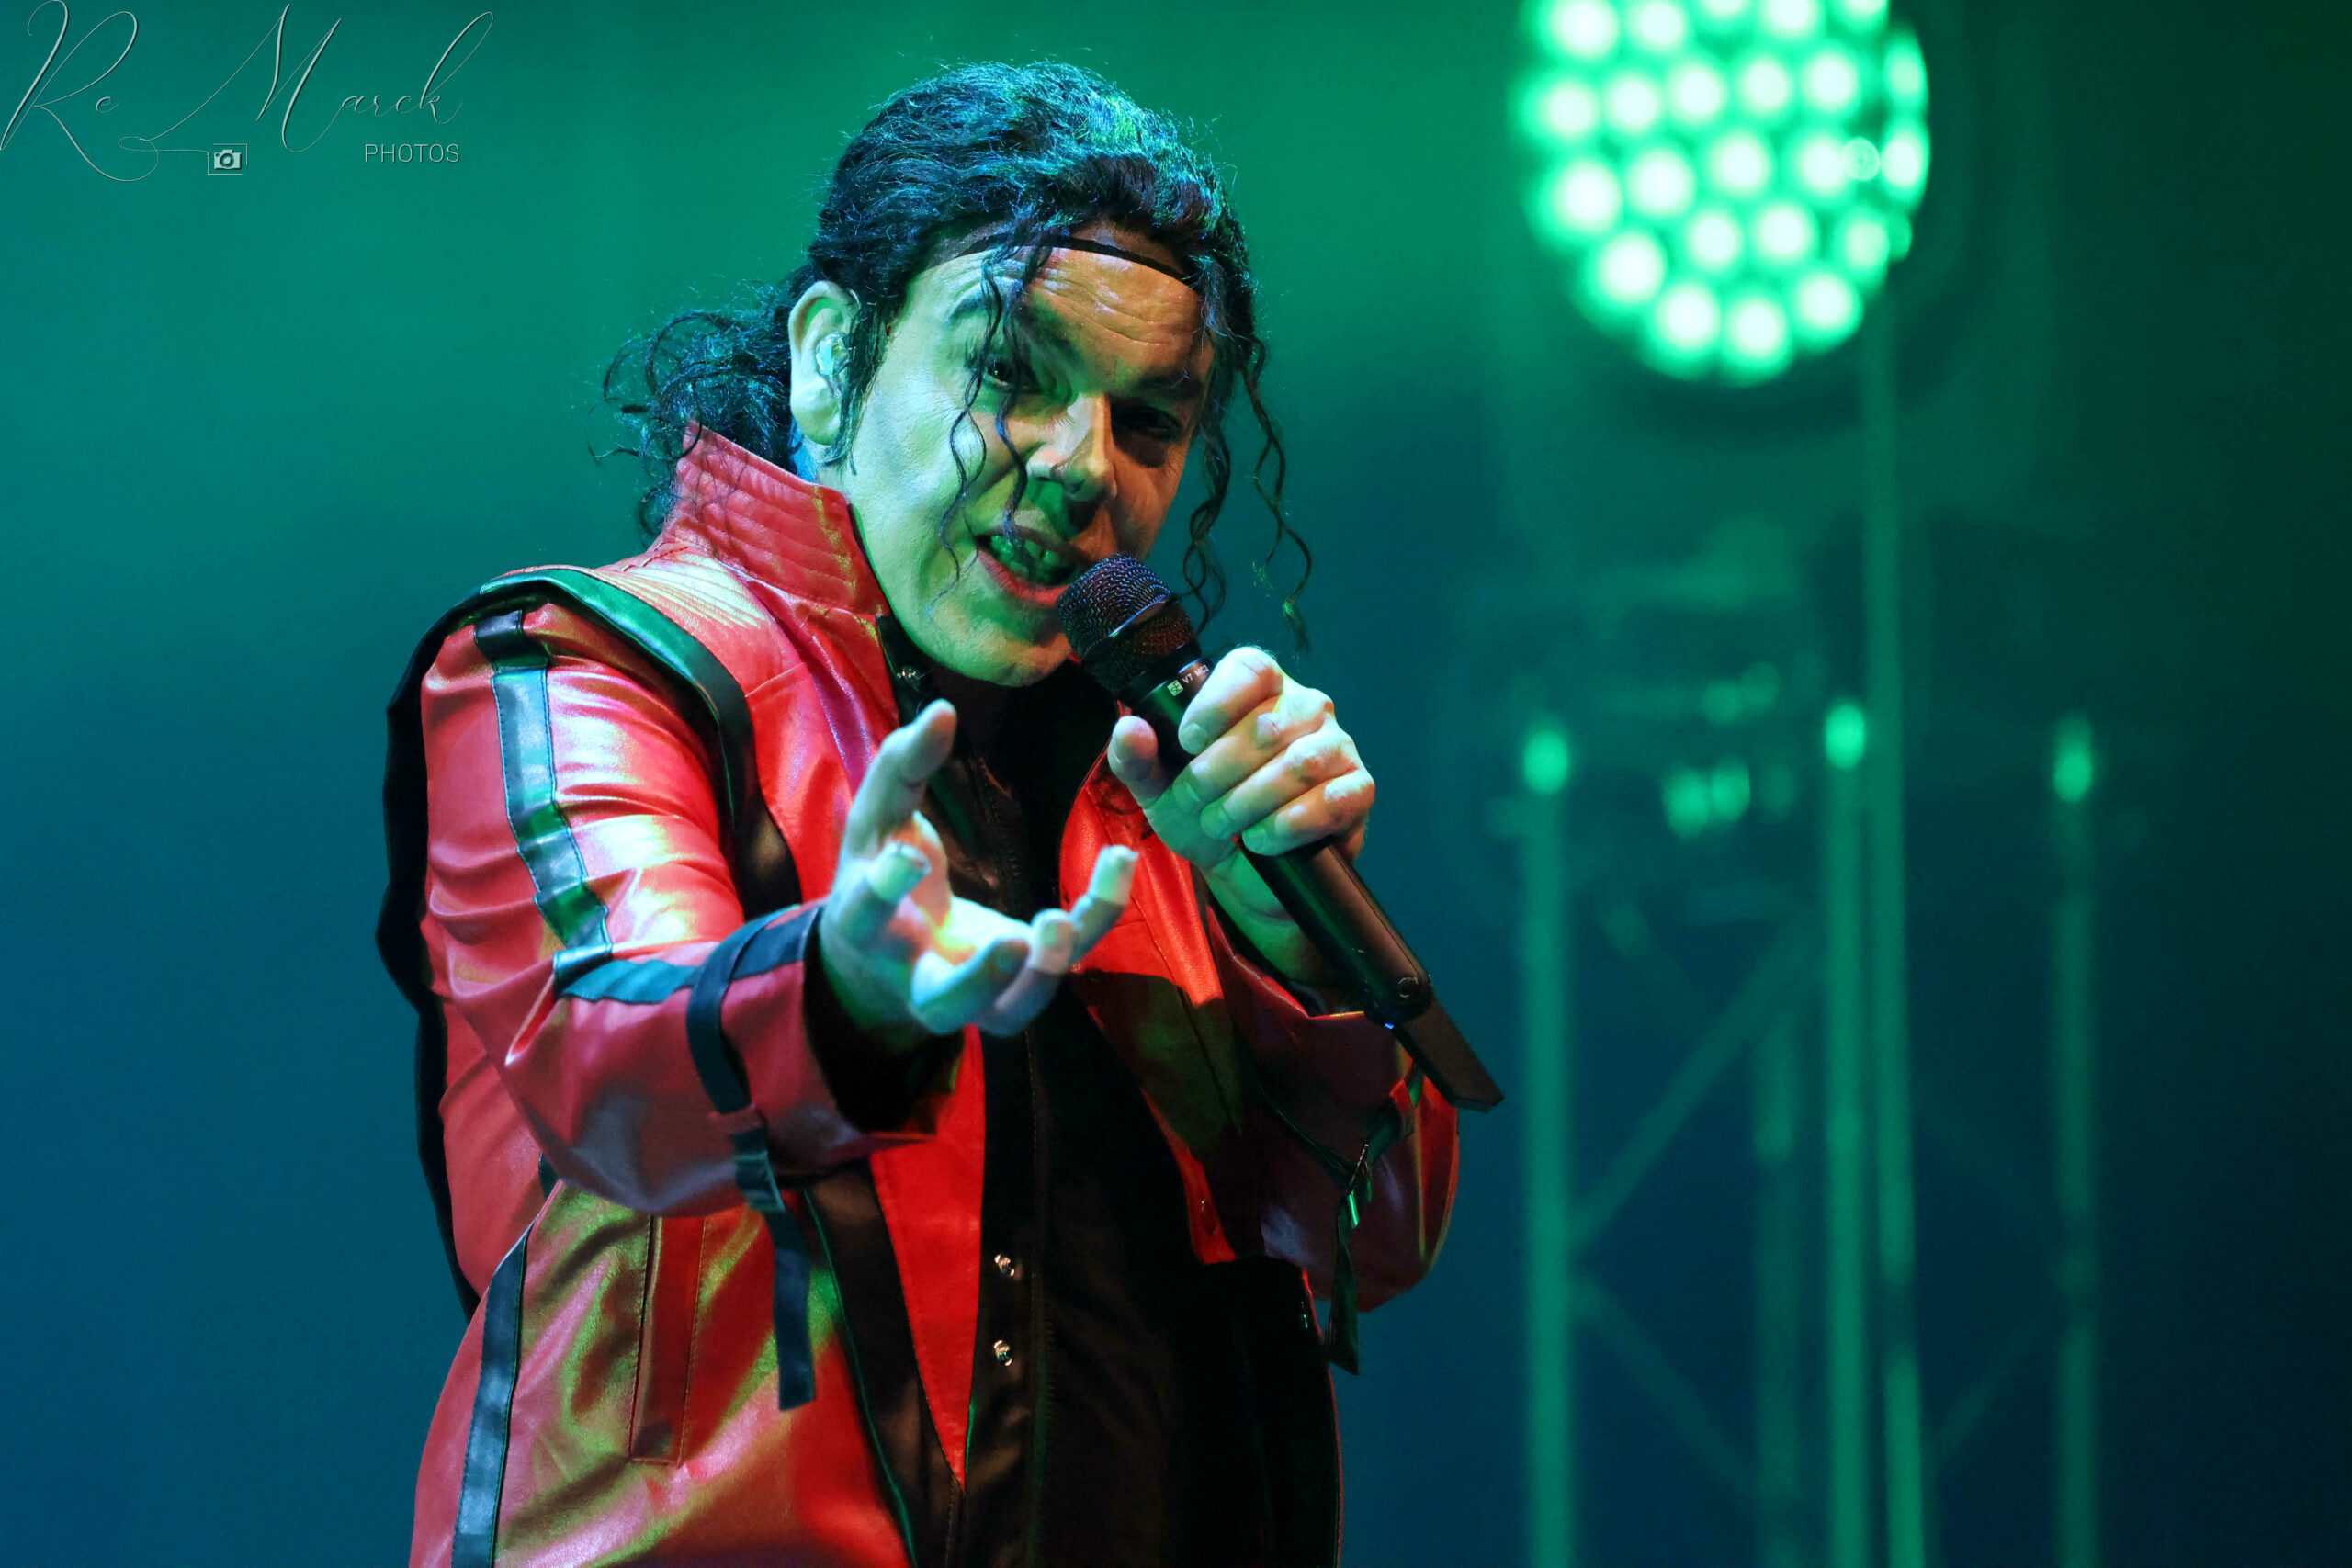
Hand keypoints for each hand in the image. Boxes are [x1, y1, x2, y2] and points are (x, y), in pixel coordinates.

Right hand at [820, 699, 1135, 1047]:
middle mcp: (917, 977)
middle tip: (1010, 943)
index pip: (868, 912)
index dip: (886, 888)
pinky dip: (1091, 928)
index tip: (908, 855)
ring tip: (1064, 922)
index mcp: (867, 926)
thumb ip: (904, 766)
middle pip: (943, 1002)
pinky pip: (1057, 974)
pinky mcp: (1014, 994)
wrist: (880, 961)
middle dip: (977, 979)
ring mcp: (971, 999)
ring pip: (1008, 1011)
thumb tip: (942, 710)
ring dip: (1041, 973)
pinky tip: (1117, 871)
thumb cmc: (880, 872)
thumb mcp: (878, 820)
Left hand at [1102, 647, 1372, 982]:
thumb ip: (1138, 759)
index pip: (1250, 666)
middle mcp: (1304, 707)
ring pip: (1298, 763)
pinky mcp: (1358, 789)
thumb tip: (1129, 728)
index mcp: (1258, 690)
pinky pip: (1332, 799)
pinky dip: (1288, 825)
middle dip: (1218, 773)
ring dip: (1249, 802)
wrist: (1244, 873)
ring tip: (1225, 825)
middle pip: (1268, 723)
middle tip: (1196, 804)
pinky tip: (1262, 841)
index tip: (1187, 742)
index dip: (1216, 703)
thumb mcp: (1160, 790)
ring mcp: (1337, 746)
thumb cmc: (1205, 815)